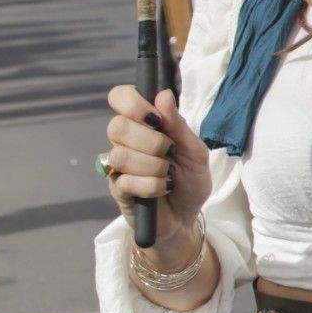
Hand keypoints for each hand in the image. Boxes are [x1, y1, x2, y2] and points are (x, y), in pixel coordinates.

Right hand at [104, 85, 210, 244]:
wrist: (187, 218)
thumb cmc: (189, 181)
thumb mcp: (195, 151)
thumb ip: (178, 125)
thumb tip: (164, 94)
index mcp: (143, 124)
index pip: (120, 97)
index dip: (132, 102)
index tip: (155, 117)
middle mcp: (125, 141)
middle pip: (117, 126)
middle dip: (151, 141)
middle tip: (169, 152)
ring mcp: (118, 165)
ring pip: (121, 155)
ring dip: (154, 167)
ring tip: (168, 175)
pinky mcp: (117, 189)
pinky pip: (127, 181)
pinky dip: (153, 186)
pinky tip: (163, 189)